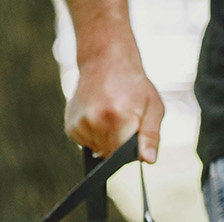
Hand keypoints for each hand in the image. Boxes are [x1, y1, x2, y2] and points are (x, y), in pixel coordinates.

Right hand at [65, 44, 164, 163]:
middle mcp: (94, 122)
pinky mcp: (70, 127)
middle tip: (124, 121)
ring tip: (111, 116)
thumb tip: (148, 159)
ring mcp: (79, 124)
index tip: (132, 133)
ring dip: (106, 140)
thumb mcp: (153, 106)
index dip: (129, 150)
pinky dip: (94, 135)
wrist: (106, 61)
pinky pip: (86, 143)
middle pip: (108, 155)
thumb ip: (151, 136)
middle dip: (118, 144)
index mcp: (116, 118)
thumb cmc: (133, 84)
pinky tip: (99, 116)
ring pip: (97, 149)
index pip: (121, 156)